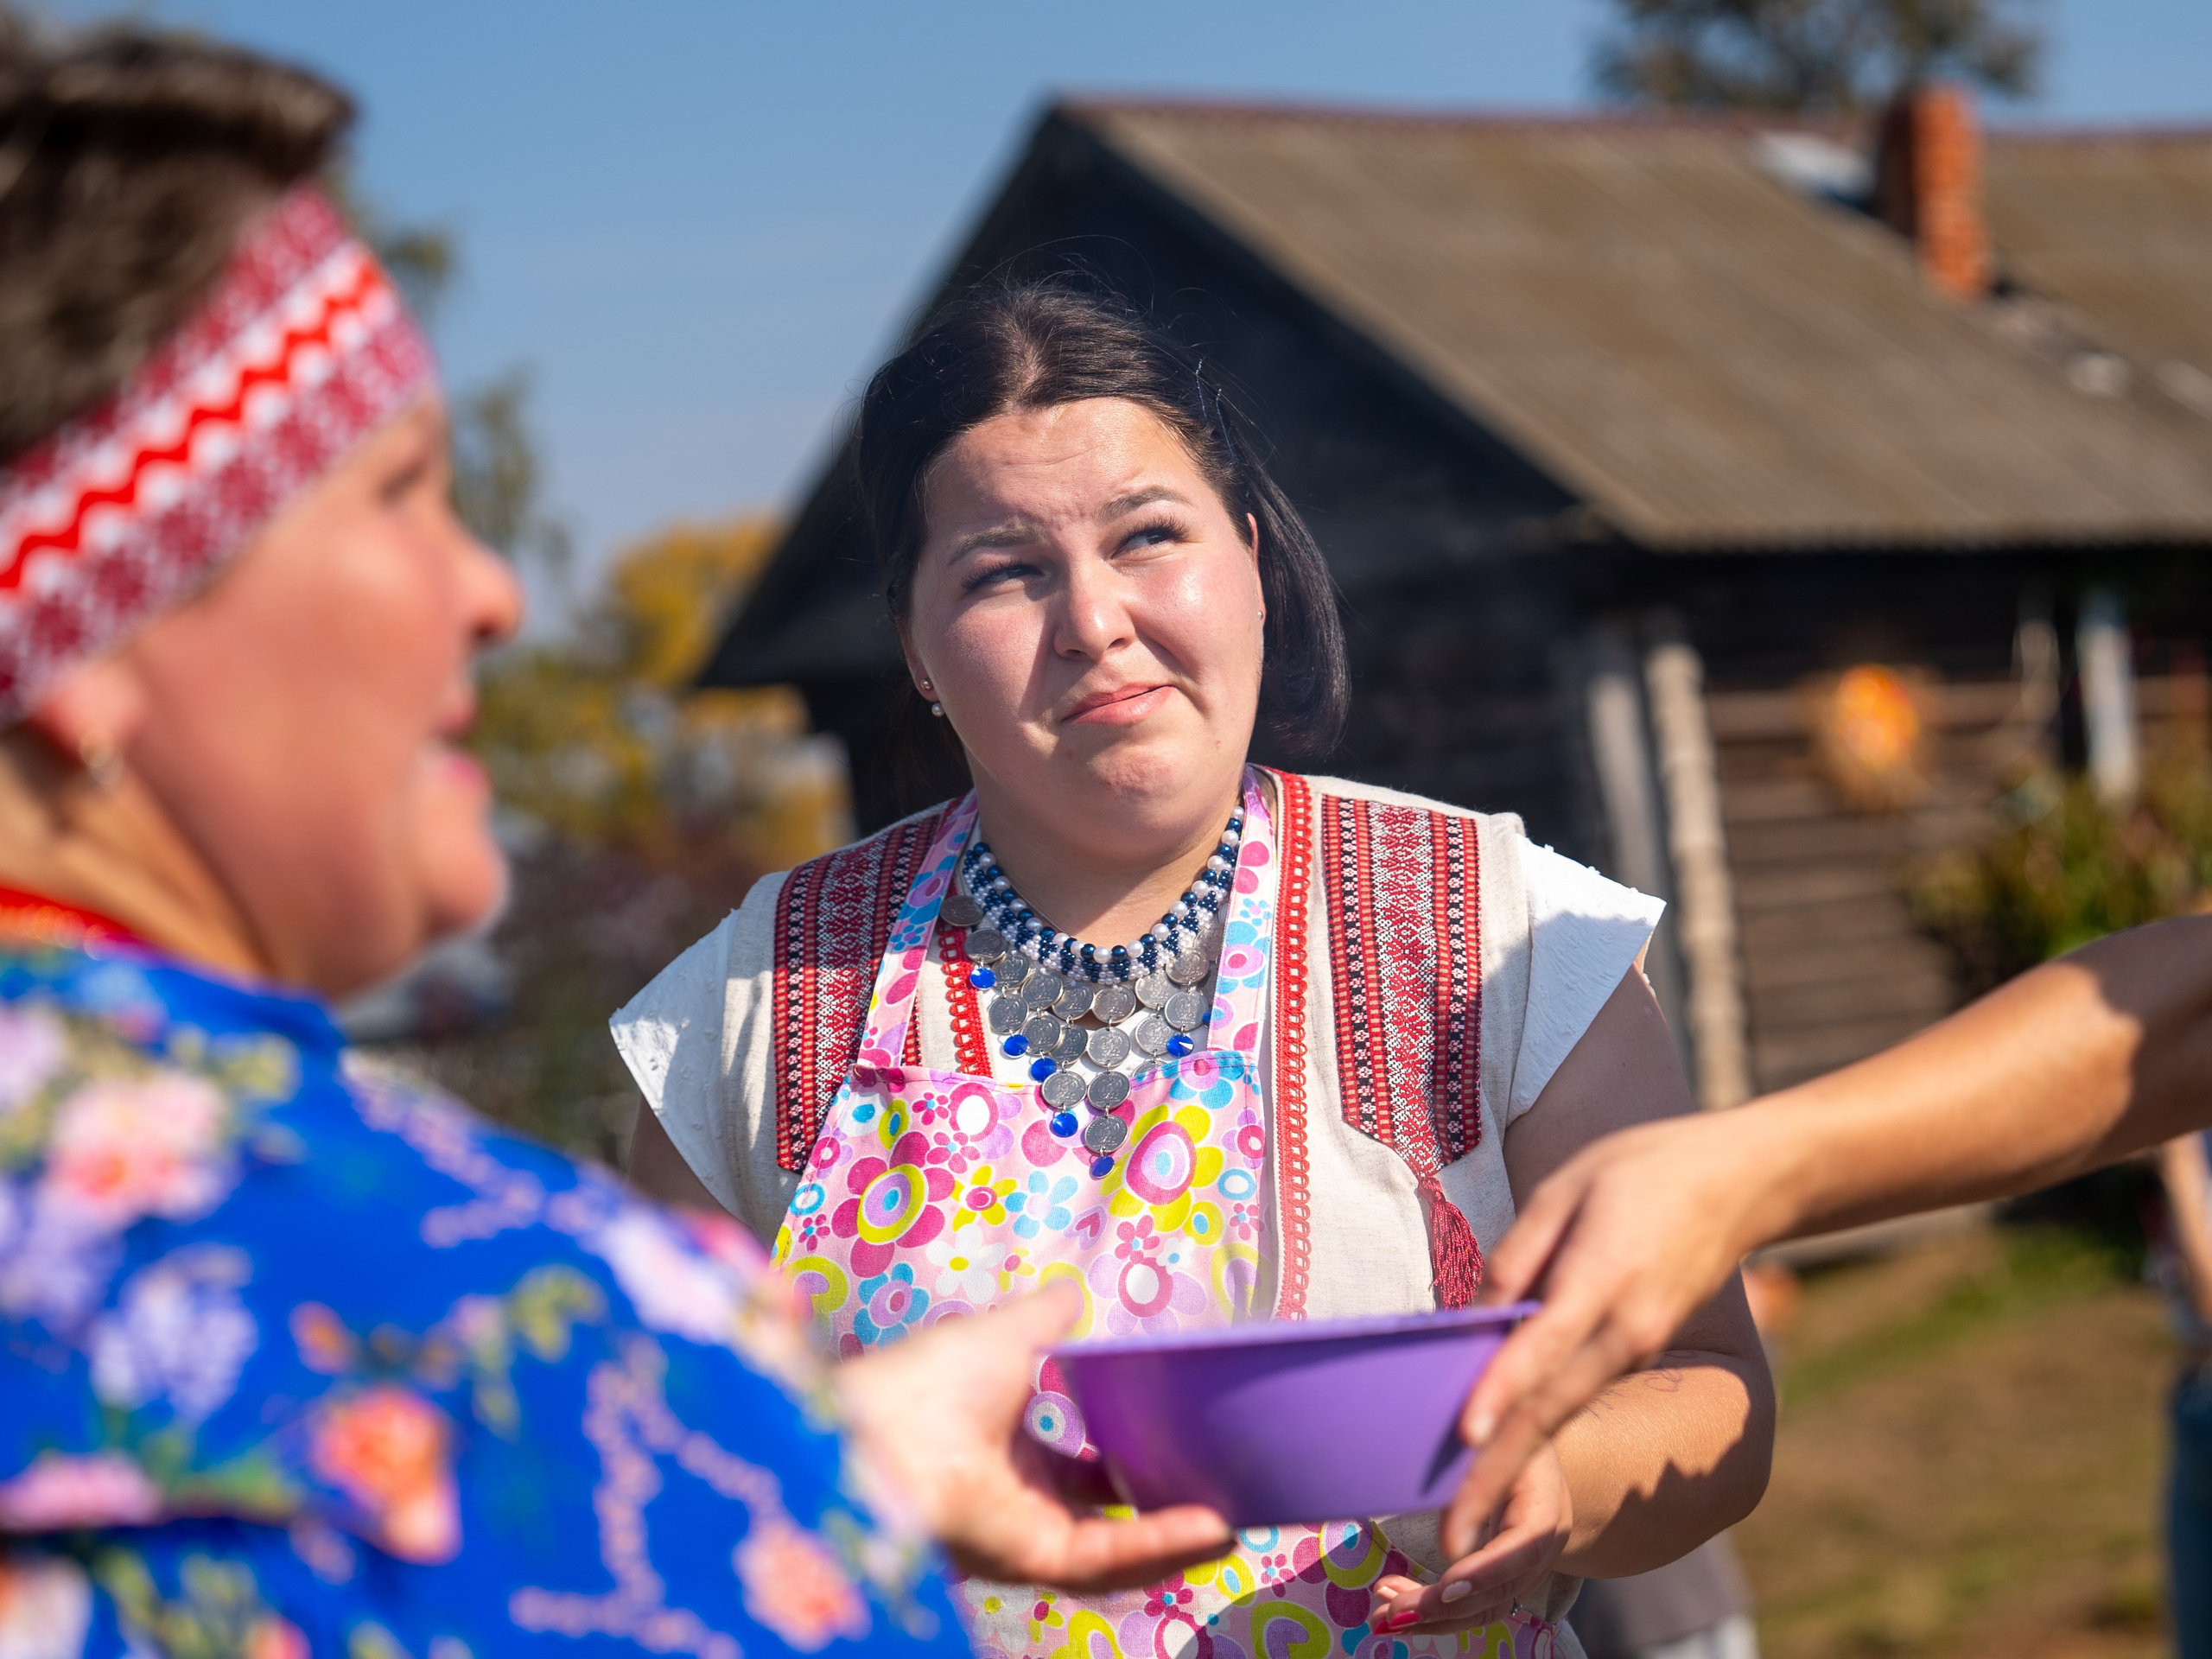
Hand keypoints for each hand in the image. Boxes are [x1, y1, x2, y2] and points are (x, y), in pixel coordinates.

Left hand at [833, 1279, 1232, 1591]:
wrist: (883, 1431)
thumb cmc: (930, 1377)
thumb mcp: (1009, 1331)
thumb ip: (1051, 1315)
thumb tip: (1077, 1288)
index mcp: (1007, 1436)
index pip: (1080, 1452)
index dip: (1129, 1445)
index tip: (1178, 1430)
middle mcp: (1019, 1488)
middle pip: (1105, 1504)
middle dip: (1163, 1498)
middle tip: (1221, 1483)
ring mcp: (1027, 1527)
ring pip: (1118, 1541)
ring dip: (1178, 1531)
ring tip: (1238, 1517)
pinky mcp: (1034, 1556)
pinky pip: (1110, 1556)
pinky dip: (1162, 1542)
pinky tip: (1213, 1526)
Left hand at [1369, 1444, 1571, 1636]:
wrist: (1529, 1436)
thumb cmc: (1503, 1424)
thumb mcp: (1492, 1431)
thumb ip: (1475, 1466)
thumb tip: (1447, 1517)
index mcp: (1546, 1503)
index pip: (1525, 1545)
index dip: (1487, 1570)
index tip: (1445, 1586)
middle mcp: (1542, 1544)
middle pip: (1501, 1589)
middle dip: (1446, 1605)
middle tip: (1393, 1607)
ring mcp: (1526, 1566)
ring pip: (1485, 1607)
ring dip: (1434, 1618)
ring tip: (1384, 1616)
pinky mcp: (1506, 1576)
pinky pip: (1474, 1605)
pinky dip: (1436, 1613)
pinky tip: (1396, 1610)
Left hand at [1449, 1110, 1776, 1530]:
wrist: (1743, 1182)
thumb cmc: (1641, 1170)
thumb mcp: (1565, 1189)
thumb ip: (1517, 1256)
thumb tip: (1471, 1318)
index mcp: (1603, 1280)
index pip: (1543, 1349)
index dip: (1501, 1394)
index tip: (1464, 1439)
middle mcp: (1626, 1330)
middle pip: (1552, 1410)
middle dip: (1499, 1474)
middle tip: (1453, 1534)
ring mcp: (1640, 1347)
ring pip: (1565, 1411)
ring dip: (1514, 1461)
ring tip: (1462, 1512)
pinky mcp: (1642, 1350)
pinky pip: (1581, 1392)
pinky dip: (1539, 1426)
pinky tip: (1497, 1448)